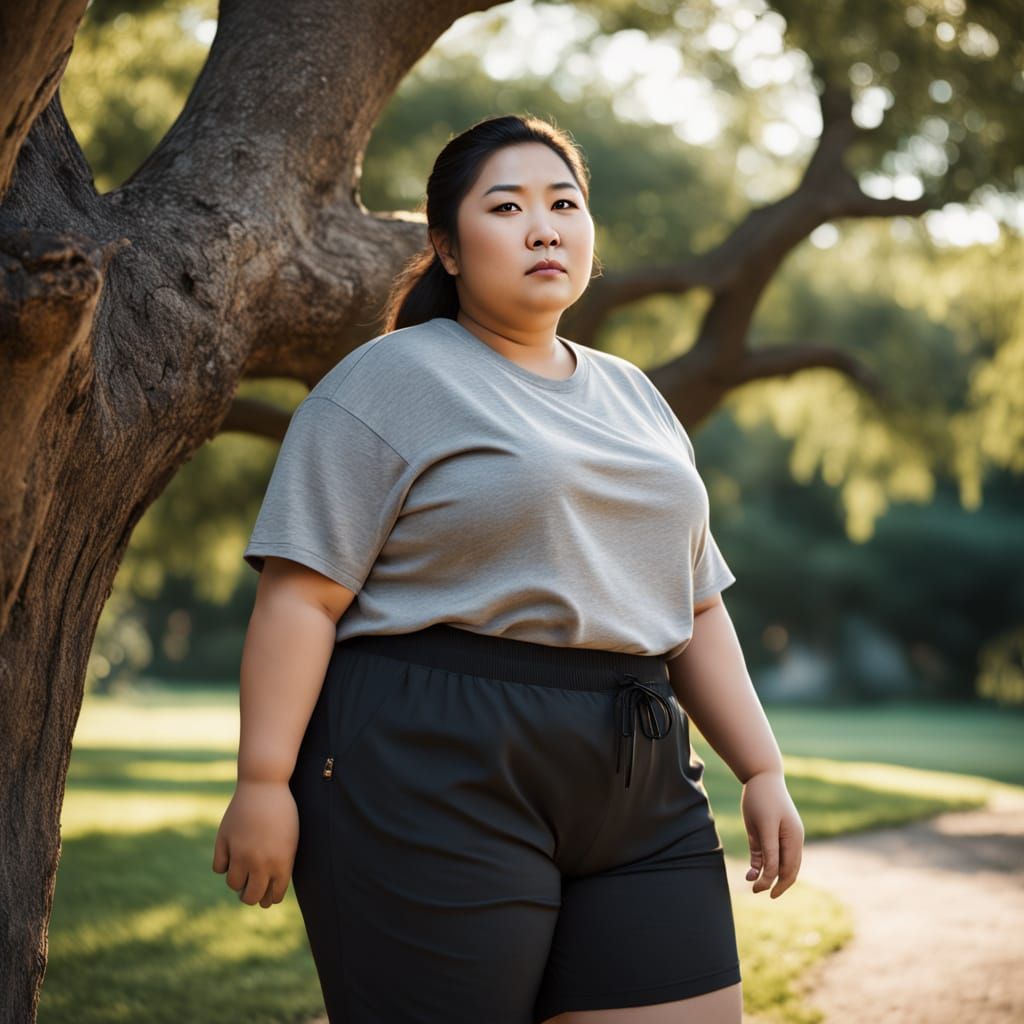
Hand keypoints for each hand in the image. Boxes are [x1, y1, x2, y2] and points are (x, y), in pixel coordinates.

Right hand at [212, 779, 298, 907]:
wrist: (265, 785)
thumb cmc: (283, 811)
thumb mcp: (290, 840)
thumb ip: (281, 865)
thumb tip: (268, 890)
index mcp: (281, 863)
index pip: (273, 896)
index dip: (270, 898)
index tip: (268, 896)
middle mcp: (260, 862)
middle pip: (251, 897)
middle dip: (252, 896)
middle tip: (252, 891)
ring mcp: (240, 852)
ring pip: (233, 884)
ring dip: (238, 882)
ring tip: (242, 874)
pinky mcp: (224, 842)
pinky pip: (219, 867)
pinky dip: (224, 865)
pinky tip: (230, 857)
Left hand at [740, 769, 803, 897]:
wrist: (759, 775)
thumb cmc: (763, 799)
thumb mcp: (764, 826)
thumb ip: (768, 851)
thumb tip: (768, 875)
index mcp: (794, 838)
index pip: (789, 867)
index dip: (778, 882)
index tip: (764, 892)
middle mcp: (790, 840)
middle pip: (787, 869)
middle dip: (774, 882)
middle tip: (758, 892)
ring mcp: (780, 836)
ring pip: (776, 863)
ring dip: (766, 874)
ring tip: (751, 883)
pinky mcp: (767, 833)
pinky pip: (767, 853)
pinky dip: (760, 864)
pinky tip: (750, 871)